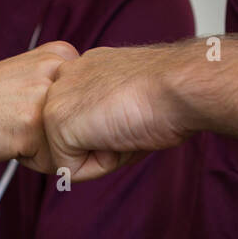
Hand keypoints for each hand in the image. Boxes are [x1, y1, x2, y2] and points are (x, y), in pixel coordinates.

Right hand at [0, 41, 78, 166]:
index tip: (28, 108)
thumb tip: (106, 114)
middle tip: (18, 122)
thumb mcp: (30, 75)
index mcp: (61, 53)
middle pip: (82, 125)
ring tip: (14, 132)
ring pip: (69, 145)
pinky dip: (33, 162)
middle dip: (55, 137)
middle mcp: (58, 69)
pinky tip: (8, 143)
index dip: (60, 120)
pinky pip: (54, 161)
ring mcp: (46, 95)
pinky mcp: (33, 125)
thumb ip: (64, 84)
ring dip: (44, 150)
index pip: (89, 105)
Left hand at [29, 44, 196, 181]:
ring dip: (104, 154)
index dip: (114, 131)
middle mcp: (64, 77)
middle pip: (74, 141)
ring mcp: (55, 98)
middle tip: (133, 119)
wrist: (181, 87)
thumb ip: (104, 115)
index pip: (82, 123)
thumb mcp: (130, 101)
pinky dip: (100, 165)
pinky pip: (71, 170)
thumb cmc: (169, 96)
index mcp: (83, 68)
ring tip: (128, 125)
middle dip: (105, 144)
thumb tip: (97, 144)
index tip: (137, 110)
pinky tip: (120, 135)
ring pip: (71, 156)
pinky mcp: (56, 121)